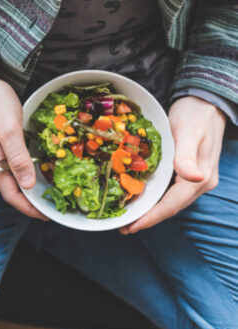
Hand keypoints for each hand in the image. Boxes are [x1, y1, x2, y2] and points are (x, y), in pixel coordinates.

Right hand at [0, 62, 47, 219]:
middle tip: (53, 206)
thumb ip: (17, 158)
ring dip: (30, 186)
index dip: (28, 208)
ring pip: (14, 177)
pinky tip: (39, 167)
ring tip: (49, 190)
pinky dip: (28, 170)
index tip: (46, 216)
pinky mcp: (1, 142)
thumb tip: (28, 186)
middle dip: (31, 201)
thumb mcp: (8, 130)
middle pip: (12, 189)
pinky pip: (15, 163)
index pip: (11, 194)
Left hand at [120, 96, 224, 233]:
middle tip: (121, 225)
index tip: (130, 227)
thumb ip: (186, 156)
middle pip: (170, 207)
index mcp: (200, 177)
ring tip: (127, 216)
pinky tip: (140, 197)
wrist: (206, 102)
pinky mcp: (188, 172)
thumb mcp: (188, 132)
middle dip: (147, 218)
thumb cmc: (195, 115)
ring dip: (149, 210)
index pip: (172, 205)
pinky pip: (169, 191)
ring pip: (170, 201)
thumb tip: (193, 178)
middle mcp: (199, 182)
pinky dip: (154, 197)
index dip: (150, 218)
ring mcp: (195, 178)